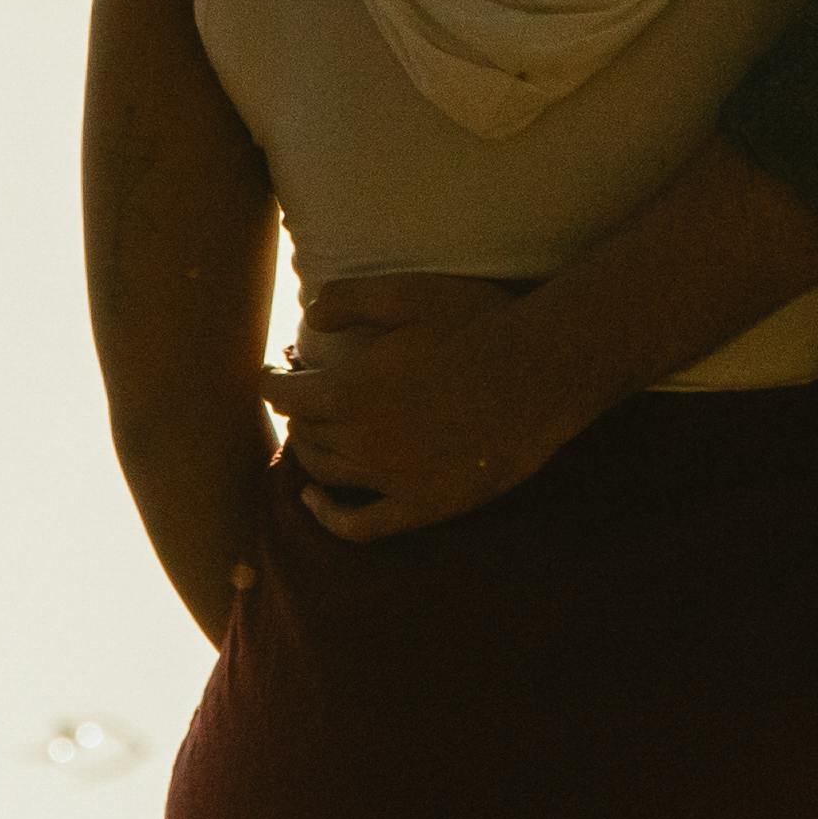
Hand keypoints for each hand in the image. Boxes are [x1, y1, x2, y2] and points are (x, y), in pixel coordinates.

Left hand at [261, 276, 590, 536]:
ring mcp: (393, 480)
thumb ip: (349, 299)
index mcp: (351, 390)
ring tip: (314, 431)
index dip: (272, 382)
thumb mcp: (410, 291)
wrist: (546, 371)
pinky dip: (329, 518)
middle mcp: (363, 442)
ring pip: (325, 472)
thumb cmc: (480, 323)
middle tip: (305, 394)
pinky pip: (361, 526)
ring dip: (310, 450)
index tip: (273, 373)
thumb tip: (306, 316)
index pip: (285, 396)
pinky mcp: (425, 506)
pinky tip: (315, 502)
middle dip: (297, 411)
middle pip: (305, 432)